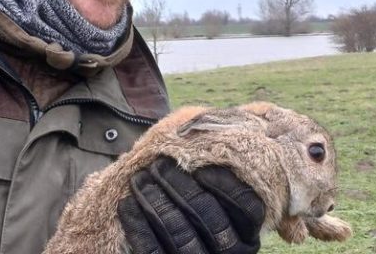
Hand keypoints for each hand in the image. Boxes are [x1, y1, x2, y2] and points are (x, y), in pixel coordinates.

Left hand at [117, 157, 264, 253]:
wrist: (176, 250)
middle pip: (210, 219)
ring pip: (181, 237)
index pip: (248, 208)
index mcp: (248, 234)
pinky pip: (154, 252)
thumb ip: (212, 173)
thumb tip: (199, 133)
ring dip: (156, 203)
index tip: (201, 167)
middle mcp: (231, 252)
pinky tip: (126, 205)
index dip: (226, 185)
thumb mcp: (213, 197)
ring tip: (139, 180)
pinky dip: (138, 227)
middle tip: (159, 165)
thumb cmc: (196, 212)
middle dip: (181, 187)